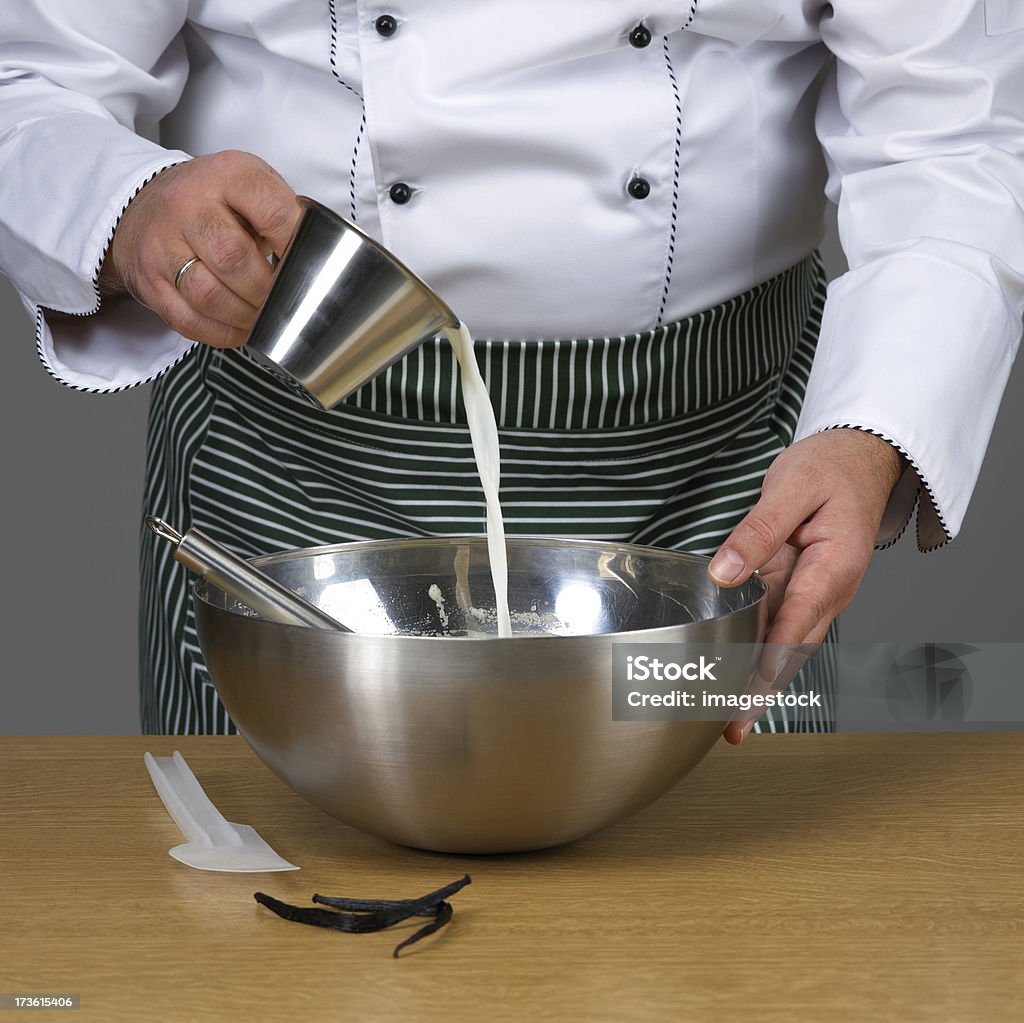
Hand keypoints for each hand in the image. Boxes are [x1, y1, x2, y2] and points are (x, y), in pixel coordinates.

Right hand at [98, 150, 301, 347]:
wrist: (147, 205)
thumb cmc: (216, 202)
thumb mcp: (251, 187)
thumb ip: (283, 214)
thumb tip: (315, 260)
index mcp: (226, 175)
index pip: (272, 213)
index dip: (294, 247)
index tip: (306, 266)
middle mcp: (187, 204)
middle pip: (234, 259)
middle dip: (266, 290)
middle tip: (281, 300)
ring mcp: (162, 243)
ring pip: (208, 294)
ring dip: (245, 316)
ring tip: (261, 316)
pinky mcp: (149, 279)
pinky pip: (188, 320)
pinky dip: (221, 332)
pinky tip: (238, 327)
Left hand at [707, 429, 905, 743]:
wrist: (860, 457)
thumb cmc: (830, 469)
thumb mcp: (790, 488)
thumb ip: (757, 533)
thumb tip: (725, 574)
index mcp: (835, 566)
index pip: (796, 624)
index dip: (769, 662)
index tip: (747, 694)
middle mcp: (831, 589)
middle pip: (793, 649)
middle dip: (763, 690)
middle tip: (731, 726)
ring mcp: (818, 591)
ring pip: (786, 643)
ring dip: (759, 679)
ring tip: (727, 714)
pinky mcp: (803, 586)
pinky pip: (780, 624)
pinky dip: (758, 651)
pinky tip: (734, 671)